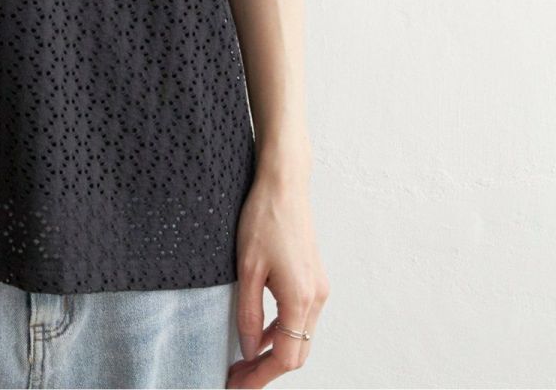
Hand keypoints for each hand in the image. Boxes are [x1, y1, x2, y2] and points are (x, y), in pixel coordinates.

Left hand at [225, 169, 328, 386]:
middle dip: (267, 370)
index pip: (286, 357)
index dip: (261, 377)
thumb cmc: (263, 219)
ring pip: (300, 338)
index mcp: (300, 299)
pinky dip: (282, 332)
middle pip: (297, 354)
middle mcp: (316, 298)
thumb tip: (250, 350)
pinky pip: (300, 319)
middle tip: (237, 376)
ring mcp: (318, 288)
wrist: (284, 184)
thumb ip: (249, 314)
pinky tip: (260, 333)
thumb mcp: (247, 269)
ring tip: (244, 360)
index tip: (237, 385)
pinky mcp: (313, 278)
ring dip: (275, 352)